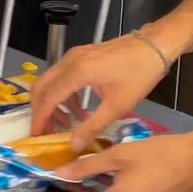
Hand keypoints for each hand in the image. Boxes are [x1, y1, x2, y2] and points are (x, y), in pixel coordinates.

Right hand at [27, 32, 169, 150]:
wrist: (156, 45)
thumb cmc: (140, 74)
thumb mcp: (118, 106)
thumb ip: (92, 127)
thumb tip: (73, 146)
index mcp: (76, 73)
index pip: (47, 99)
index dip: (39, 119)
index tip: (36, 137)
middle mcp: (69, 61)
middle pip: (41, 88)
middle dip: (40, 111)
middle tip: (46, 132)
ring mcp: (74, 56)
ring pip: (50, 81)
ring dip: (52, 103)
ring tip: (65, 125)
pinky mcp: (81, 55)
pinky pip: (62, 76)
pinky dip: (64, 94)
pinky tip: (78, 111)